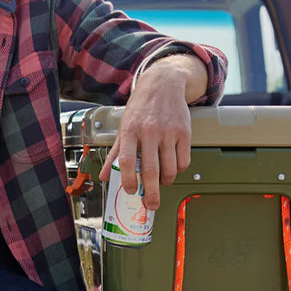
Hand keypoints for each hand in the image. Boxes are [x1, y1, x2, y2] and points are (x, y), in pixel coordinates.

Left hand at [98, 55, 204, 209]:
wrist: (163, 84)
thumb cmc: (140, 109)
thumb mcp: (123, 128)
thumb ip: (115, 153)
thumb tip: (105, 176)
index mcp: (130, 131)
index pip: (127, 160)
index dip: (128, 180)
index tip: (130, 191)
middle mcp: (149, 131)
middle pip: (151, 170)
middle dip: (151, 193)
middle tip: (151, 205)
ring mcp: (169, 132)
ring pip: (170, 169)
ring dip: (165, 182)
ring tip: (161, 182)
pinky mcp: (184, 132)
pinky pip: (183, 161)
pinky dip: (178, 170)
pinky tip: (172, 166)